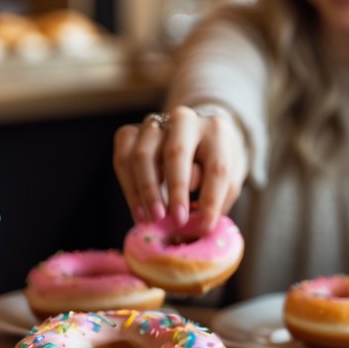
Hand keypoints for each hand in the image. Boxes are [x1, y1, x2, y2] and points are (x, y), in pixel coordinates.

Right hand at [113, 104, 247, 230]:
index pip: (216, 167)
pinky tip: (139, 212)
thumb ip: (216, 199)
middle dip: (176, 190)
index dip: (211, 200)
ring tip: (153, 219)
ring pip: (142, 156)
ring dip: (147, 192)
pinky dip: (129, 188)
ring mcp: (154, 123)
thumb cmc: (212, 165)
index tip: (206, 227)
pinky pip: (122, 159)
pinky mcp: (130, 131)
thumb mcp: (226, 180)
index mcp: (217, 131)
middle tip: (177, 220)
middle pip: (176, 152)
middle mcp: (185, 120)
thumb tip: (197, 225)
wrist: (192, 138)